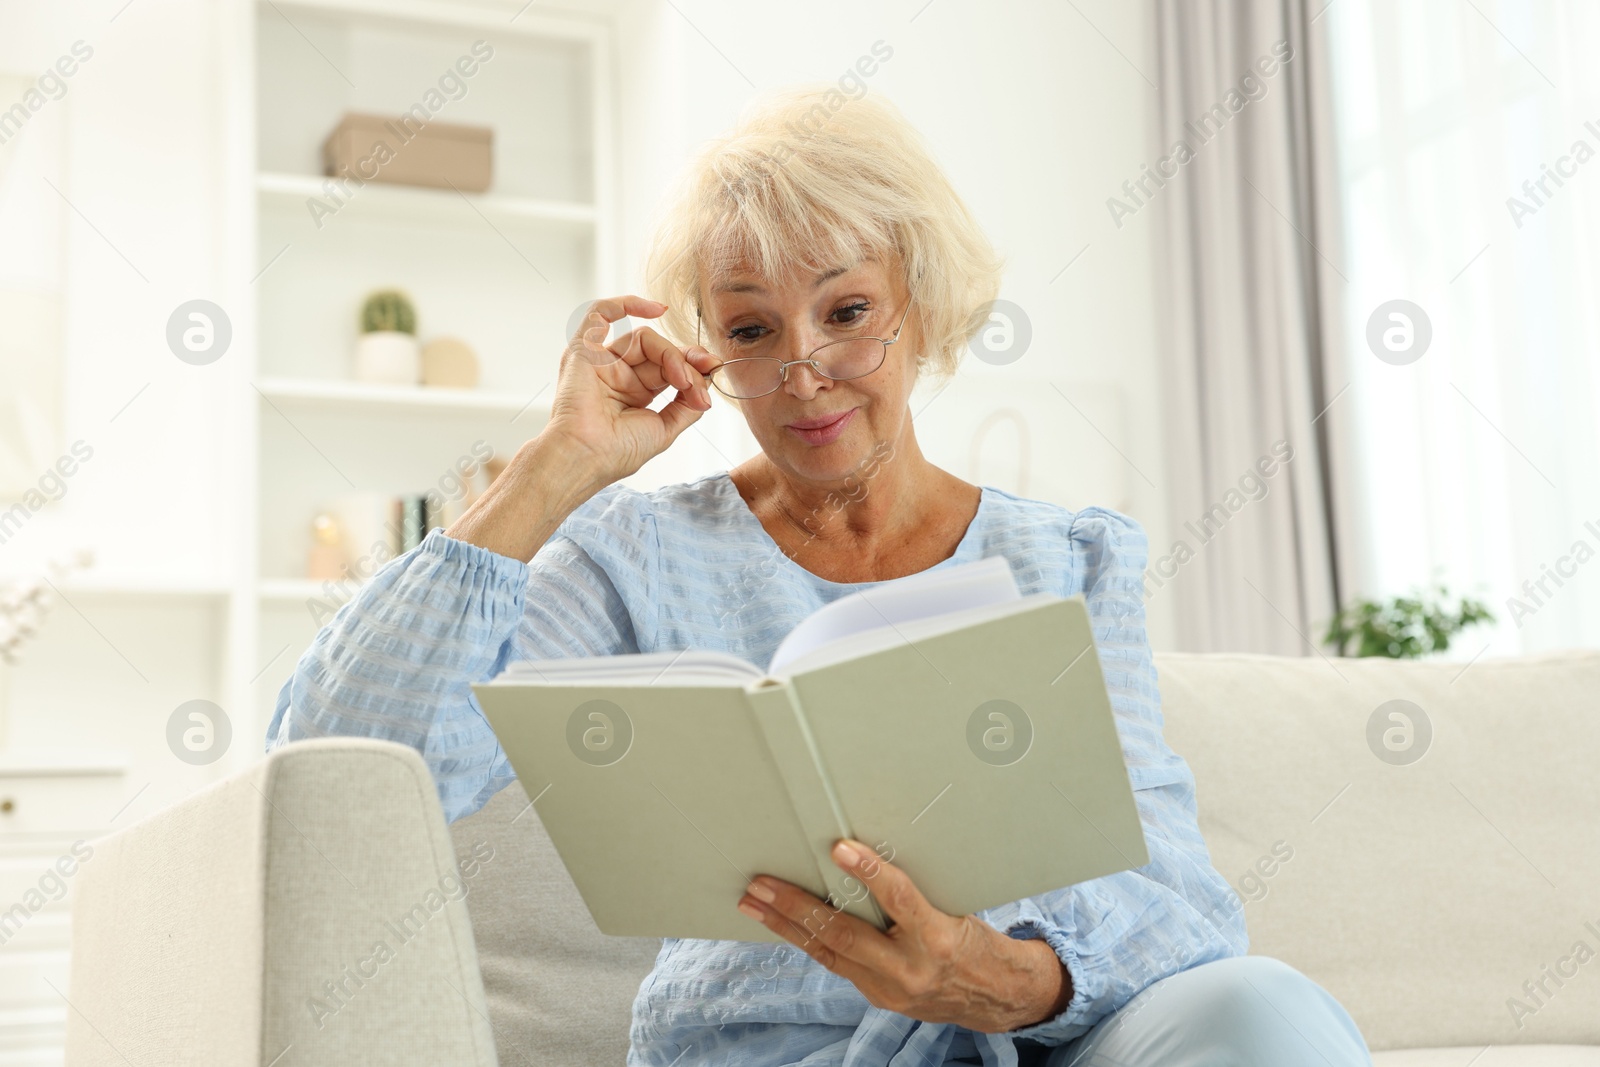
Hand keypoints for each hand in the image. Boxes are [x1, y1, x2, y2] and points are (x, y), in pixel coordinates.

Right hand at [545, 295, 718, 485]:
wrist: (585, 457)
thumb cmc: (616, 452)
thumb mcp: (665, 428)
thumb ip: (687, 404)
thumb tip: (707, 382)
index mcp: (635, 393)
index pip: (669, 366)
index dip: (692, 365)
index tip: (714, 368)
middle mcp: (618, 374)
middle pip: (660, 351)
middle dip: (688, 360)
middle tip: (707, 371)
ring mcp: (601, 361)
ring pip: (645, 339)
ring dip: (671, 354)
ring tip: (682, 379)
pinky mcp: (583, 349)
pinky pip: (601, 312)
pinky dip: (629, 304)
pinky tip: (656, 309)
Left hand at [737, 840, 1072, 1032]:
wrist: (994, 997)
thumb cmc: (976, 940)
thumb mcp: (957, 908)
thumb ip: (914, 892)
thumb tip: (865, 855)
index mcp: (940, 938)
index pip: (901, 899)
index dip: (870, 871)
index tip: (839, 847)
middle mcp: (912, 969)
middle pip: (845, 935)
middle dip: (797, 908)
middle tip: (761, 885)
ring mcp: (891, 990)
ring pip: (829, 954)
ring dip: (787, 926)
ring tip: (754, 903)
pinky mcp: (879, 998)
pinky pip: (836, 964)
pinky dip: (808, 941)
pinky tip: (784, 924)